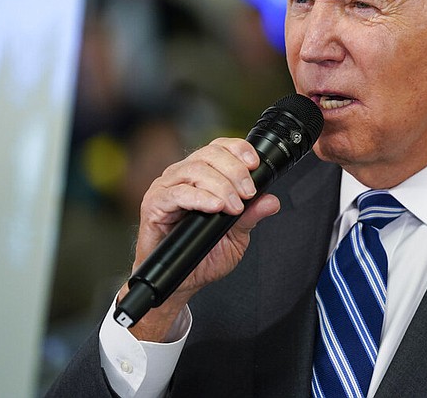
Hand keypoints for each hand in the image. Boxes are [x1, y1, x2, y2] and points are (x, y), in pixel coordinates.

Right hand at [121, 137, 279, 340]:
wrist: (181, 281)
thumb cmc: (203, 254)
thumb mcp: (236, 235)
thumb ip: (251, 215)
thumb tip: (271, 201)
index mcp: (202, 175)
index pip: (219, 147)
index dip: (238, 149)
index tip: (255, 165)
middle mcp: (183, 176)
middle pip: (209, 154)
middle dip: (235, 171)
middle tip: (248, 194)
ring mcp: (167, 188)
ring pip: (195, 170)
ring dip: (221, 186)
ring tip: (234, 206)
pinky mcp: (155, 205)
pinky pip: (177, 193)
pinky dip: (200, 197)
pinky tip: (216, 207)